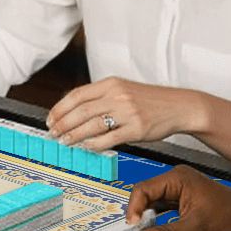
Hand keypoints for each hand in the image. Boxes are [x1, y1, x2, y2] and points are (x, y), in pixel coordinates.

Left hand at [47, 78, 201, 149]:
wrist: (179, 106)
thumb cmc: (149, 101)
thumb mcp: (123, 90)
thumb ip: (100, 97)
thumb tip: (74, 111)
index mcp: (111, 84)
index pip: (77, 95)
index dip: (60, 108)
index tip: (51, 119)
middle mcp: (117, 95)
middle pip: (81, 111)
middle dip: (63, 124)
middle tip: (53, 133)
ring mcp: (127, 112)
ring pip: (92, 125)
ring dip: (74, 135)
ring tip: (65, 141)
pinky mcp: (136, 129)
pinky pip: (109, 139)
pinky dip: (94, 144)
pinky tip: (86, 147)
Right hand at [125, 165, 230, 230]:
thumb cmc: (230, 215)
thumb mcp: (194, 228)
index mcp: (176, 177)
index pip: (142, 190)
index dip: (134, 209)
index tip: (132, 227)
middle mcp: (175, 179)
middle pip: (145, 196)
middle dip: (140, 215)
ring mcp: (178, 188)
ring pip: (152, 203)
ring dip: (148, 219)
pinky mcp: (181, 199)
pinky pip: (161, 208)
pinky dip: (157, 220)